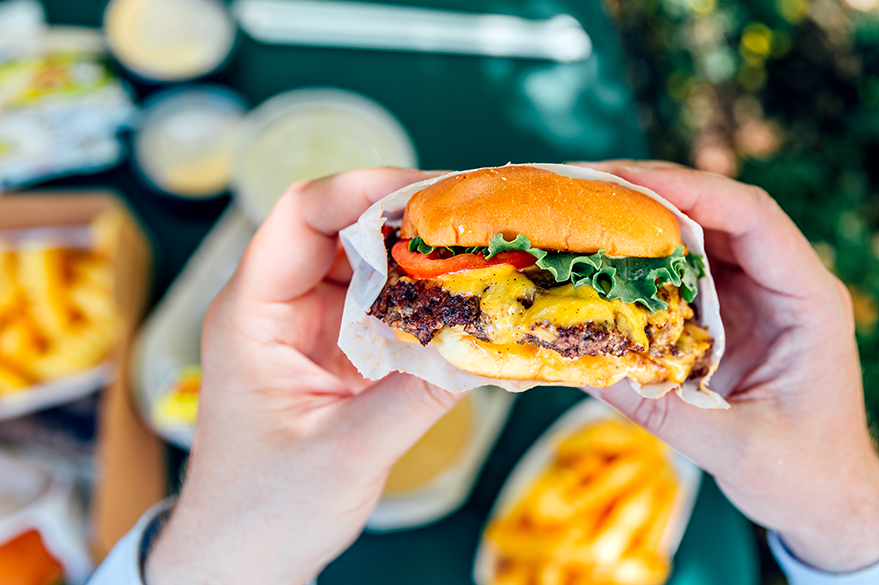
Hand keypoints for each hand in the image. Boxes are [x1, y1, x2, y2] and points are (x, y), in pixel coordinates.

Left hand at [146, 169, 461, 584]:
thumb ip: (420, 395)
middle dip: (414, 219)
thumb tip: (497, 344)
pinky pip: (384, 306)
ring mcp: (307, 327)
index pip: (301, 215)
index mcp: (252, 314)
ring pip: (370, 264)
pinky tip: (469, 305)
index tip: (438, 193)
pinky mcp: (335, 351)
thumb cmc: (265, 511)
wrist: (239, 559)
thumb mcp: (348, 453)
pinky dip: (425, 301)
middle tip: (485, 223)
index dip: (366, 189)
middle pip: (345, 228)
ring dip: (426, 259)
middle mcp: (278, 306)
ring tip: (490, 257)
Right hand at [578, 160, 878, 572]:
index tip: (623, 179)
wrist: (829, 501)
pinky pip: (682, 275)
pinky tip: (597, 265)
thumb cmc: (805, 475)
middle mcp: (783, 284)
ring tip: (578, 214)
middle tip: (579, 187)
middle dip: (649, 194)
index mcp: (808, 300)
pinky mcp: (730, 316)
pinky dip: (641, 266)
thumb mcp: (733, 445)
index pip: (752, 218)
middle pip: (717, 213)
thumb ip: (660, 407)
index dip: (689, 189)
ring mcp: (756, 297)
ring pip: (696, 238)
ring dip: (640, 224)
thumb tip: (578, 366)